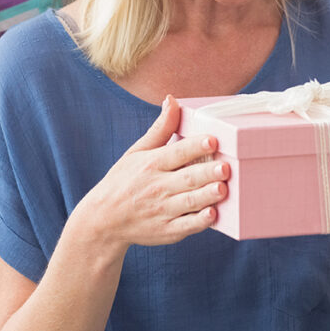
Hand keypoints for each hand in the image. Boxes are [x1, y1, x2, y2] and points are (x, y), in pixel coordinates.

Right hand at [75, 95, 228, 251]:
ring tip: (222, 189)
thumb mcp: (137, 152)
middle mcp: (157, 186)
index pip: (176, 153)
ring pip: (188, 202)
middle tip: (226, 167)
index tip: (212, 140)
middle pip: (186, 178)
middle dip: (207, 172)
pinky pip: (184, 227)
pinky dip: (198, 222)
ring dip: (206, 196)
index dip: (194, 146)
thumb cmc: (124, 181)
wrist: (103, 220)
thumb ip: (161, 128)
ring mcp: (162, 210)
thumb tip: (172, 99)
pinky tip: (212, 215)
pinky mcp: (166, 231)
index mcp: (151, 164)